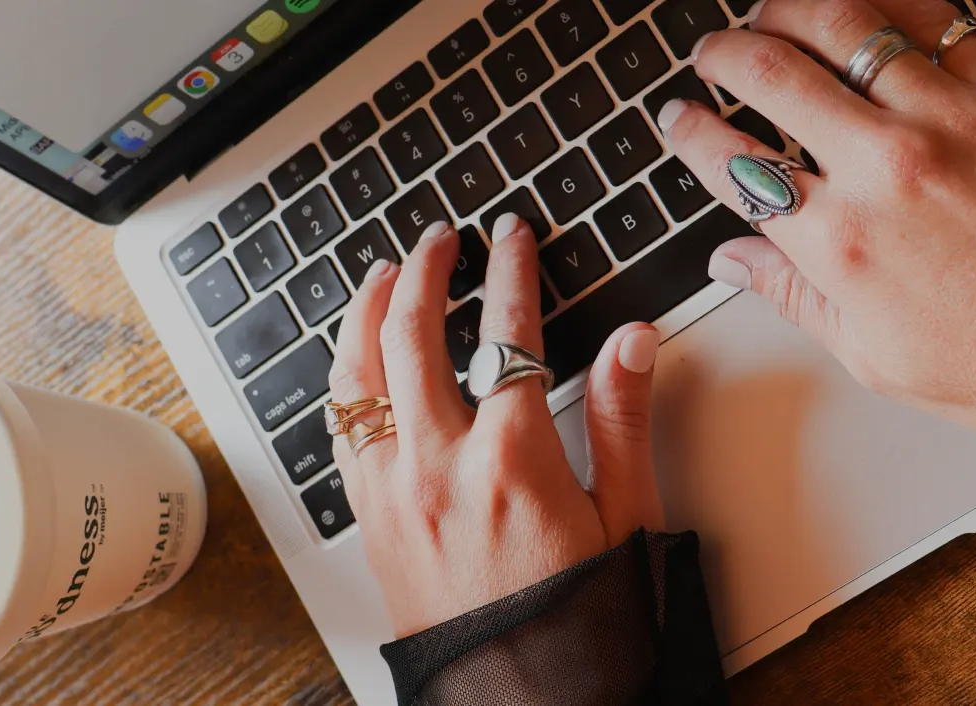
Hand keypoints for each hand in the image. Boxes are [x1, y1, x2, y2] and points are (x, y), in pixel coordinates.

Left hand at [328, 215, 665, 636]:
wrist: (521, 698)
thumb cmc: (580, 617)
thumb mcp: (625, 519)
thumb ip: (622, 419)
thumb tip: (633, 340)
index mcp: (509, 460)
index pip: (506, 333)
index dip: (510, 271)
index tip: (510, 236)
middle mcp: (437, 467)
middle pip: (413, 335)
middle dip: (426, 270)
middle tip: (440, 238)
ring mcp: (392, 492)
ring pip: (358, 375)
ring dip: (368, 312)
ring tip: (384, 274)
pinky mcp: (371, 519)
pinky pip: (342, 428)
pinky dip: (346, 376)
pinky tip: (358, 359)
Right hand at [659, 0, 975, 427]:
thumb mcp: (874, 352)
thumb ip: (793, 296)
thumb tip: (733, 259)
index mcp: (838, 243)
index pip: (732, 163)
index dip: (689, 132)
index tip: (678, 119)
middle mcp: (882, 167)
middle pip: (770, 73)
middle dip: (724, 53)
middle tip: (715, 54)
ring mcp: (946, 116)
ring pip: (843, 23)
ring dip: (791, 8)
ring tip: (774, 13)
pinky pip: (931, 19)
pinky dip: (887, 9)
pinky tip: (868, 14)